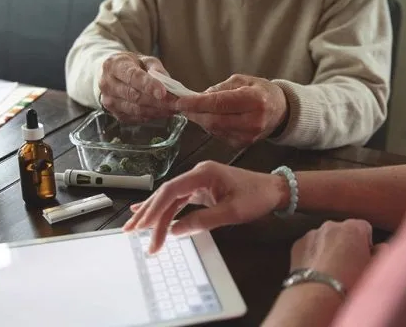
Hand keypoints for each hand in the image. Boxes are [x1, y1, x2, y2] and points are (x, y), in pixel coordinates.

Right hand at [98, 52, 176, 122]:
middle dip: (159, 101)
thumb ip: (157, 69)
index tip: (163, 92)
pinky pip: (137, 118)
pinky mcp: (115, 114)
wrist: (113, 76)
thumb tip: (169, 84)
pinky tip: (163, 112)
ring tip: (174, 108)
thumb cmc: (132, 66)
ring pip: (137, 110)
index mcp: (114, 65)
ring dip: (158, 111)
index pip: (132, 77)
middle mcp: (107, 84)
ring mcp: (109, 101)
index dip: (148, 85)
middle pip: (136, 96)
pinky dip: (152, 116)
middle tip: (178, 103)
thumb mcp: (145, 60)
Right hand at [122, 161, 289, 252]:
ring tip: (135, 226)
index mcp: (203, 174)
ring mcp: (198, 180)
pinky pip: (179, 199)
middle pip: (167, 193)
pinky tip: (151, 212)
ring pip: (171, 197)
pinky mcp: (201, 188)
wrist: (273, 189)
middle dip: (149, 213)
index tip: (143, 226)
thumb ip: (202, 221)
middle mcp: (197, 174)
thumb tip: (174, 232)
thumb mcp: (231, 212)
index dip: (155, 209)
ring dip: (155, 213)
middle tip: (131, 231)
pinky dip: (166, 208)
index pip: (172, 190)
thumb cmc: (256, 198)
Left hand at [174, 74, 288, 147]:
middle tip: (182, 106)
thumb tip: (199, 97)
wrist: (280, 112)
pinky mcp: (243, 144)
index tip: (180, 101)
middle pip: (214, 121)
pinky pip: (219, 136)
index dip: (196, 103)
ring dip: (201, 120)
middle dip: (194, 114)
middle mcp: (253, 121)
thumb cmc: (260, 91)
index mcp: (254, 100)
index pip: (219, 103)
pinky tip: (210, 118)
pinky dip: (210, 127)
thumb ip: (220, 88)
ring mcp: (248, 136)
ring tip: (195, 110)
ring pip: (214, 130)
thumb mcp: (242, 81)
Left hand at [290, 219, 372, 290]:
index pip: (364, 227)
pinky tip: (316, 272)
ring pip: (323, 238)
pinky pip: (309, 247)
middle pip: (342, 231)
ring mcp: (311, 233)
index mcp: (352, 228)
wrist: (318, 296)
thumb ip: (382, 252)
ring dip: (328, 249)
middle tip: (348, 266)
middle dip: (345, 244)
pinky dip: (313, 255)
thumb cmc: (351, 283)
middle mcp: (330, 225)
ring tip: (331, 272)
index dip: (365, 243)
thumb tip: (380, 248)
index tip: (365, 258)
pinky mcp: (296, 244)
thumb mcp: (376, 269)